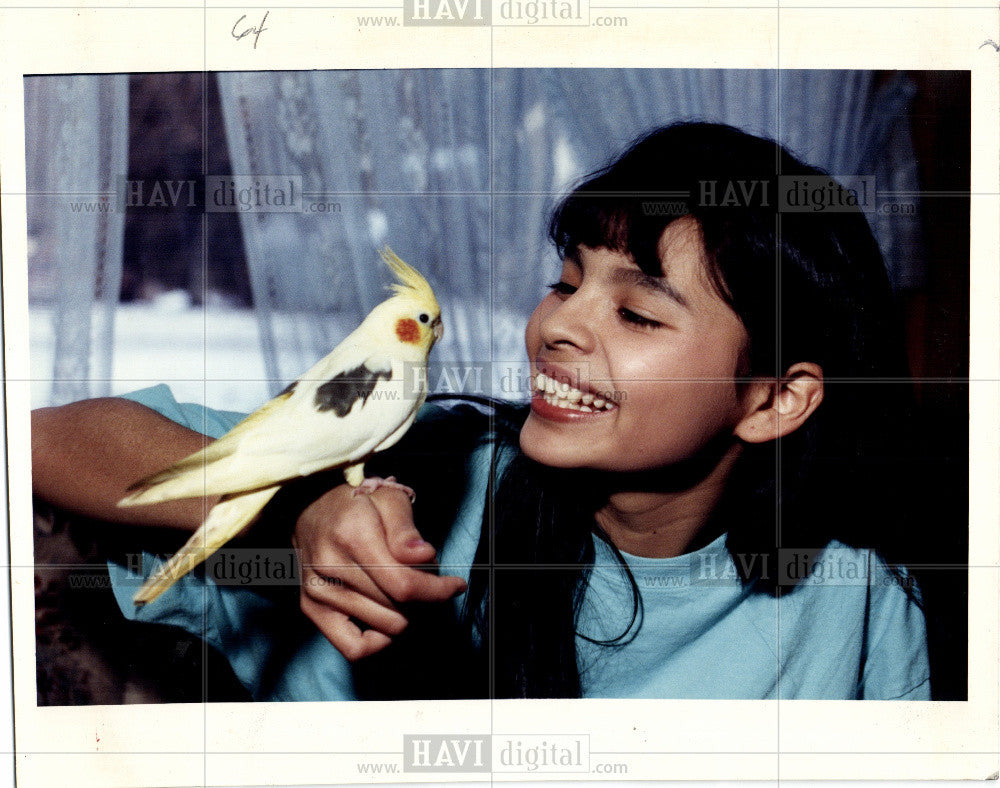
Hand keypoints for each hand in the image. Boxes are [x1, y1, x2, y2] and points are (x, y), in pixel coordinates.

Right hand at [293, 484, 466, 660]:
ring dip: (405, 613)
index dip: (437, 591)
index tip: (455, 586)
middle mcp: (331, 567)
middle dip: (423, 596)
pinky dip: (378, 641)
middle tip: (424, 578)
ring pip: (384, 626)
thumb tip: (425, 556)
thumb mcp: (388, 500)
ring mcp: (319, 591)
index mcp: (352, 536)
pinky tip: (387, 621)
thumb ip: (406, 530)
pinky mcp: (312, 607)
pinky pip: (353, 647)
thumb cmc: (356, 504)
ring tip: (404, 590)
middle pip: (397, 607)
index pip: (404, 584)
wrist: (310, 507)